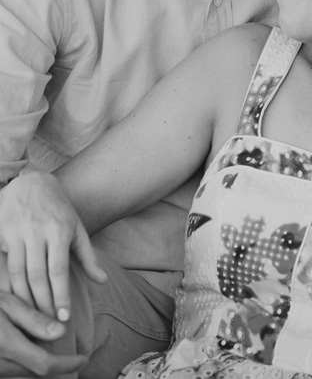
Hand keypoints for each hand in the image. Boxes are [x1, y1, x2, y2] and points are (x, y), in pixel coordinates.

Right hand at [0, 172, 106, 321]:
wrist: (31, 183)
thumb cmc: (58, 210)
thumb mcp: (77, 228)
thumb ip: (88, 256)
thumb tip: (102, 281)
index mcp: (58, 229)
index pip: (58, 270)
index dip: (60, 296)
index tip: (64, 317)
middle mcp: (36, 231)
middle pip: (36, 276)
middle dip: (42, 303)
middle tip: (47, 326)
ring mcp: (16, 231)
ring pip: (17, 273)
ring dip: (24, 299)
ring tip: (33, 318)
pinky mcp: (1, 233)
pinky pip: (4, 266)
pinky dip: (9, 286)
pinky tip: (16, 301)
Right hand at [0, 288, 86, 376]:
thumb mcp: (8, 305)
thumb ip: (34, 320)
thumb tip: (61, 331)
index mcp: (7, 346)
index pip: (44, 364)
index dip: (66, 364)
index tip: (83, 358)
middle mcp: (1, 365)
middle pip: (36, 372)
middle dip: (57, 365)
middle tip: (73, 355)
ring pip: (26, 373)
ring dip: (42, 365)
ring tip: (54, 350)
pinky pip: (15, 370)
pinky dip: (28, 363)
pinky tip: (34, 348)